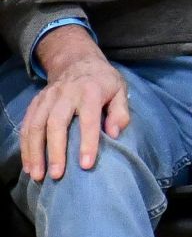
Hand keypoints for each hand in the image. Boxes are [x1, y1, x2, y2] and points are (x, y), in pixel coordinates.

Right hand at [22, 27, 128, 181]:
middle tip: (57, 175)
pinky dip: (25, 146)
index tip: (86, 165)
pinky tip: (28, 165)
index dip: (87, 143)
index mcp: (90, 92)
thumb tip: (114, 134)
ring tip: (37, 175)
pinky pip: (26, 125)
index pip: (88, 119)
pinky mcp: (35, 103)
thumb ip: (120, 112)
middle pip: (56, 124)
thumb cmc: (103, 81)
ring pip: (35, 126)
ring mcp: (47, 99)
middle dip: (55, 151)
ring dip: (34, 152)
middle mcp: (65, 95)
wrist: (77, 61)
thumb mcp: (120, 91)